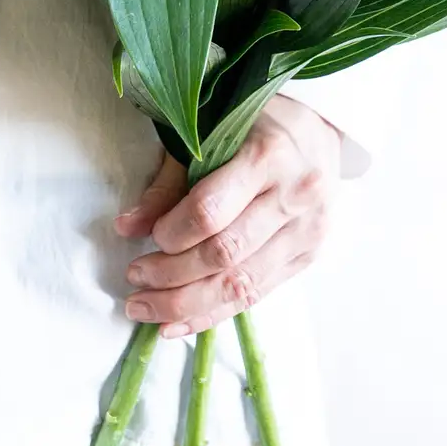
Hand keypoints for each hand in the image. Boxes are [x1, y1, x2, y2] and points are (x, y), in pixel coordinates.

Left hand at [114, 95, 341, 338]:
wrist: (319, 127)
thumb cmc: (257, 123)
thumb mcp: (210, 136)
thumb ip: (170, 183)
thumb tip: (126, 228)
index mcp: (269, 154)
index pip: (210, 211)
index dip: (171, 232)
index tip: (148, 237)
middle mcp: (295, 195)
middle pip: (224, 254)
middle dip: (171, 276)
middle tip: (134, 280)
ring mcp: (308, 229)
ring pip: (240, 285)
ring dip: (186, 306)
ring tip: (145, 308)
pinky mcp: (311, 254)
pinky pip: (257, 295)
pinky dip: (213, 314)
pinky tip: (177, 322)